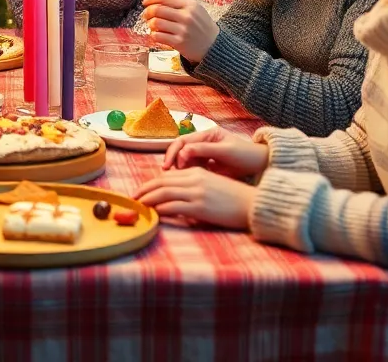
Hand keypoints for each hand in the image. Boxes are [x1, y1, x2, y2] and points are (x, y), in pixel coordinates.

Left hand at [133, 166, 255, 230]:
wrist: (254, 206)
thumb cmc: (235, 199)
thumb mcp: (213, 185)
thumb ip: (195, 187)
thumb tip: (178, 197)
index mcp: (197, 172)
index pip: (167, 176)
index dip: (151, 184)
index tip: (141, 191)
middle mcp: (194, 179)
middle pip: (161, 183)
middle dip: (144, 191)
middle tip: (133, 199)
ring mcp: (196, 193)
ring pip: (163, 193)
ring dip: (147, 200)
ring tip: (138, 207)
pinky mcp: (199, 207)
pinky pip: (172, 207)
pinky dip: (159, 210)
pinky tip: (152, 215)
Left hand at [140, 0, 219, 62]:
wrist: (214, 46)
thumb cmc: (202, 26)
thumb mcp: (196, 10)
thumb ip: (179, 3)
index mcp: (191, 5)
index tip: (145, 2)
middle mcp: (187, 16)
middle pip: (158, 9)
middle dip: (148, 12)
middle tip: (146, 15)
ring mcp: (183, 30)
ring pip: (156, 23)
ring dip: (150, 24)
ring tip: (152, 26)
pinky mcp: (179, 43)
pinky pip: (158, 36)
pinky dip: (154, 35)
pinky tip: (157, 35)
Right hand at [162, 127, 268, 178]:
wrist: (261, 166)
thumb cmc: (246, 155)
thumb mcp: (225, 151)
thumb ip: (204, 149)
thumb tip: (183, 152)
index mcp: (207, 134)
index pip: (183, 141)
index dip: (174, 152)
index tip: (170, 165)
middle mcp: (204, 142)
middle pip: (181, 150)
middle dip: (174, 161)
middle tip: (168, 173)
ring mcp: (206, 154)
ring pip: (186, 161)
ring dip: (180, 169)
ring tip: (179, 179)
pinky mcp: (208, 166)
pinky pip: (194, 169)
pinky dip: (189, 174)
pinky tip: (189, 181)